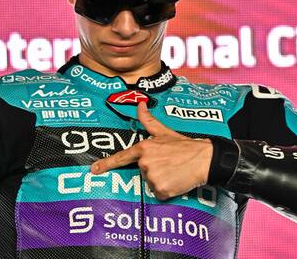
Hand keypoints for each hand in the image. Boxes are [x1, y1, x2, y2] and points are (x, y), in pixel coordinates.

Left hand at [90, 101, 212, 199]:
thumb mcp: (164, 131)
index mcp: (144, 148)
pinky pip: (159, 193)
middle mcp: (145, 162)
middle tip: (168, 164)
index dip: (106, 163)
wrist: (203, 159)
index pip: (122, 157)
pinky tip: (176, 180)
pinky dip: (167, 190)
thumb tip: (140, 103)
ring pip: (150, 184)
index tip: (93, 170)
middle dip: (154, 170)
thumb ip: (148, 120)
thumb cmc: (184, 145)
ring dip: (161, 180)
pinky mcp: (161, 189)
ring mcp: (152, 177)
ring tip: (173, 171)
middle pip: (142, 172)